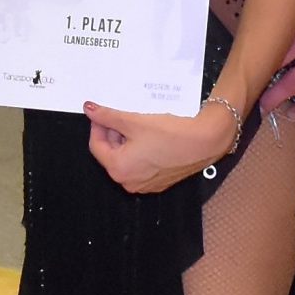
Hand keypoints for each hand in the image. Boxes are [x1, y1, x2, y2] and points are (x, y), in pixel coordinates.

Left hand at [84, 97, 237, 195]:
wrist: (204, 142)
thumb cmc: (170, 134)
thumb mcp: (134, 121)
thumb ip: (108, 116)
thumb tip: (90, 109)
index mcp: (118, 169)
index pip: (96, 146)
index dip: (98, 126)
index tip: (103, 113)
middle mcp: (129, 182)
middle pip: (111, 154)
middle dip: (114, 134)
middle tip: (124, 117)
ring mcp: (145, 184)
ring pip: (126, 159)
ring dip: (127, 142)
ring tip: (140, 125)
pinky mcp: (158, 182)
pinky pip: (141, 165)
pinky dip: (141, 151)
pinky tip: (151, 137)